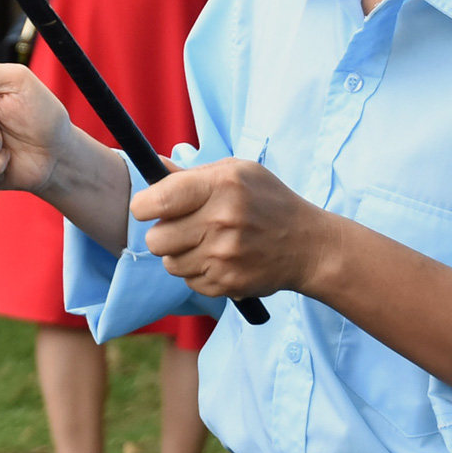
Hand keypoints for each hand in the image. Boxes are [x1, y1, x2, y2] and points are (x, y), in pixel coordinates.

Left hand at [132, 159, 339, 299]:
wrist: (308, 245)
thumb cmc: (267, 201)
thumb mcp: (237, 172)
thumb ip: (192, 174)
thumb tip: (154, 168)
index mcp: (222, 185)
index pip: (157, 201)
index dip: (143, 206)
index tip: (148, 208)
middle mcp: (222, 221)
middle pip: (156, 240)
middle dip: (163, 234)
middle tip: (182, 228)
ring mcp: (225, 256)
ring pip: (169, 264)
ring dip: (180, 255)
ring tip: (206, 243)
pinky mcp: (228, 284)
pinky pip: (189, 282)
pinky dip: (198, 273)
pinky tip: (220, 260)